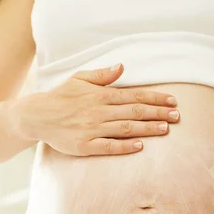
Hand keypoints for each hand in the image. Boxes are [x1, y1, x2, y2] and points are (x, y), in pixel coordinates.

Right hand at [16, 63, 179, 155]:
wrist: (36, 116)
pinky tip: (140, 146)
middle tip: (177, 116)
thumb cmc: (60, 97)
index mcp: (100, 95)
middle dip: (158, 114)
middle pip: (134, 113)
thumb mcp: (79, 79)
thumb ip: (102, 75)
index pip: (134, 96)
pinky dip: (125, 146)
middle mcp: (99, 112)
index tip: (172, 101)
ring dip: (147, 129)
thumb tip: (122, 67)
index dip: (155, 99)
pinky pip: (108, 146)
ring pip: (125, 129)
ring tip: (166, 129)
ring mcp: (92, 129)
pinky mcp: (84, 146)